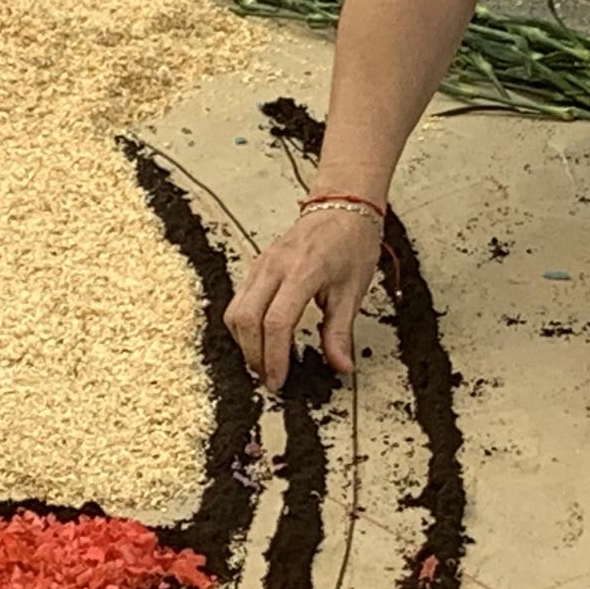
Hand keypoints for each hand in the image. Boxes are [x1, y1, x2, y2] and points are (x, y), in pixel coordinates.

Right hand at [225, 210, 381, 390]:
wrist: (342, 208)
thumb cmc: (351, 243)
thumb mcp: (353, 291)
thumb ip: (341, 332)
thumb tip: (341, 367)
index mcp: (303, 270)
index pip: (277, 322)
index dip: (275, 357)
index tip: (279, 380)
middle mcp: (275, 266)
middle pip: (247, 319)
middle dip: (254, 356)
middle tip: (270, 379)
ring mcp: (261, 264)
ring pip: (235, 312)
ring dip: (245, 343)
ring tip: (264, 363)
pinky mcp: (256, 267)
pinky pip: (238, 302)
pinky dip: (243, 327)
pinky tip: (259, 341)